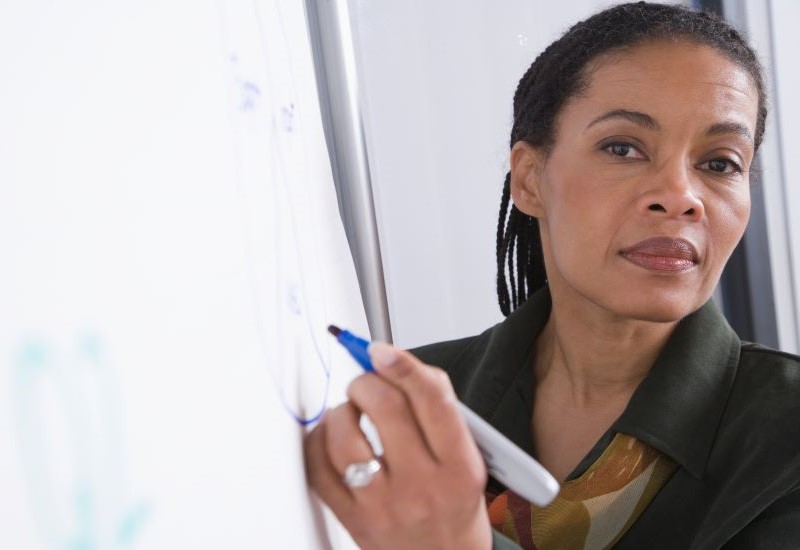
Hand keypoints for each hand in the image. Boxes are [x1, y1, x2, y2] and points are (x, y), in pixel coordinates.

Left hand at [304, 343, 491, 549]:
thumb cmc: (455, 507)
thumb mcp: (469, 459)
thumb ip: (440, 410)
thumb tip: (399, 364)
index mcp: (458, 467)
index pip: (432, 400)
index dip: (403, 365)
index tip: (380, 350)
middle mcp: (422, 486)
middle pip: (386, 408)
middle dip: (367, 381)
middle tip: (366, 382)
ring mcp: (383, 505)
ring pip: (345, 436)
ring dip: (341, 410)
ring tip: (349, 411)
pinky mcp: (351, 518)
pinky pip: (318, 467)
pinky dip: (318, 440)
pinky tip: (331, 436)